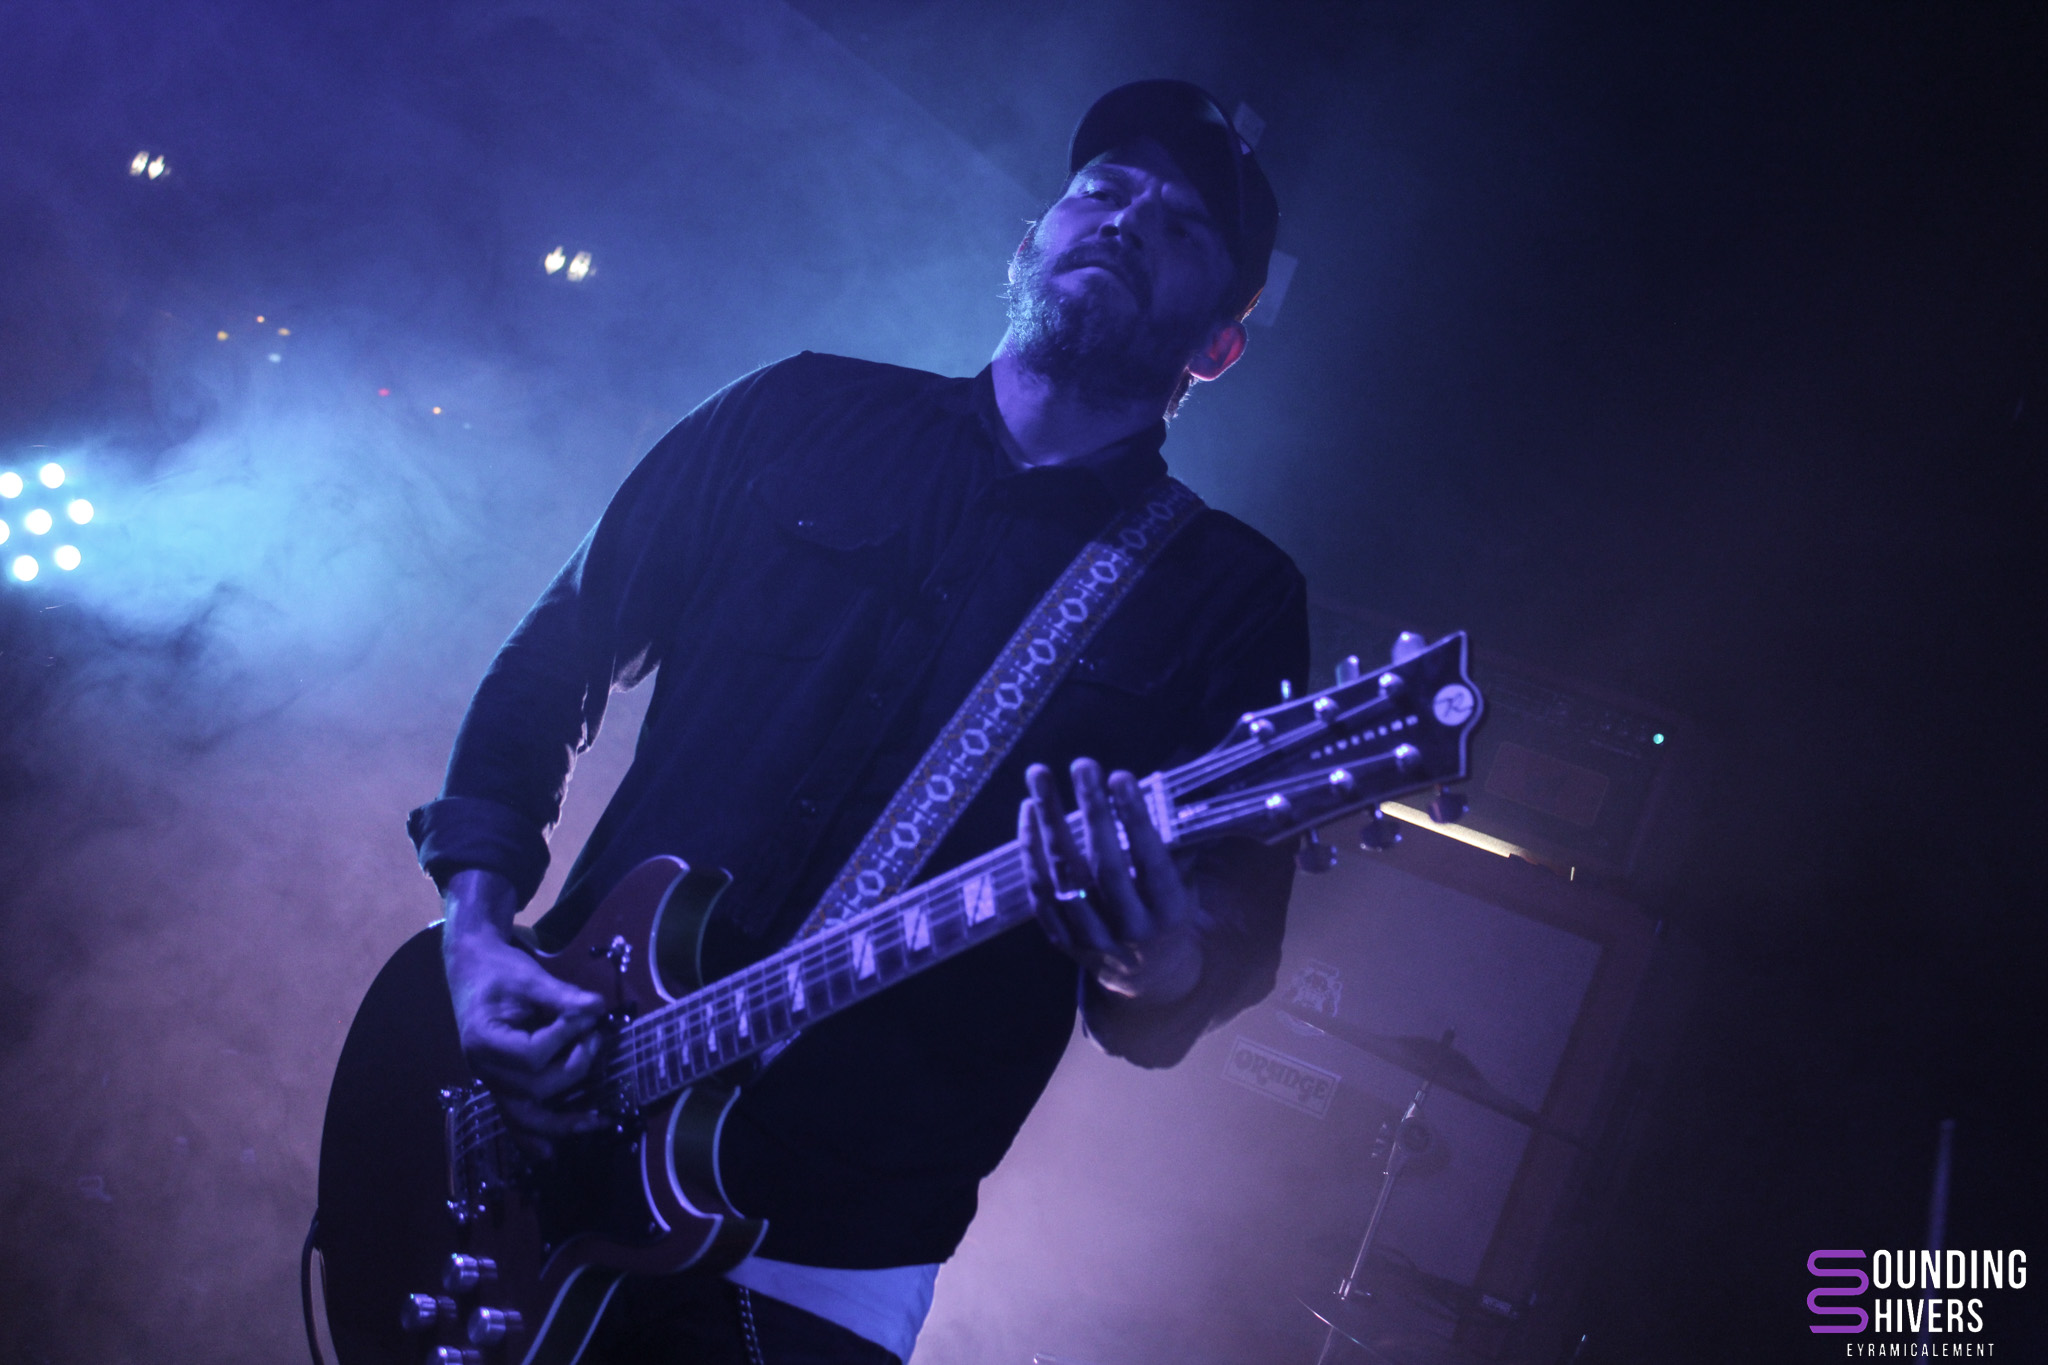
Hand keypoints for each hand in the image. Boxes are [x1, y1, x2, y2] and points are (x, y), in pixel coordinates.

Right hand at [441, 869, 605, 1156]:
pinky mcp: (502, 1084)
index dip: (565, 1037)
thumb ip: (562, 996)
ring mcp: (491, 1081)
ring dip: (562, 1124)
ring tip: (598, 1121)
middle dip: (574, 1068)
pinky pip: (515, 1119)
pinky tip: (550, 1153)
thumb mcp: (530, 977)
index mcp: (483, 1040)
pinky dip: (532, 1138)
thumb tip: (597, 1008)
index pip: (531, 1055)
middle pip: (534, 1088)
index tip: (586, 1013)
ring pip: (523, 1117)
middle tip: (597, 1040)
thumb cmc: (499, 970)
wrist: (473, 968)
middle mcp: (484, 1069)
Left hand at [1019, 758, 1203, 1003]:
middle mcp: (1130, 929)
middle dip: (1092, 812)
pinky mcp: (1063, 941)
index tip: (1120, 777)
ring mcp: (1093, 938)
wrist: (1150, 977)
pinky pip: (1039, 894)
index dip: (1134, 819)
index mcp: (1169, 912)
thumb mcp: (1184, 885)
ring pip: (1065, 879)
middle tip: (1083, 764)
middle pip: (1105, 867)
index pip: (1150, 861)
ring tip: (1041, 777)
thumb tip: (1163, 787)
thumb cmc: (1168, 913)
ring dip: (1050, 824)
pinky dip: (1030, 853)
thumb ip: (1172, 845)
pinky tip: (1028, 812)